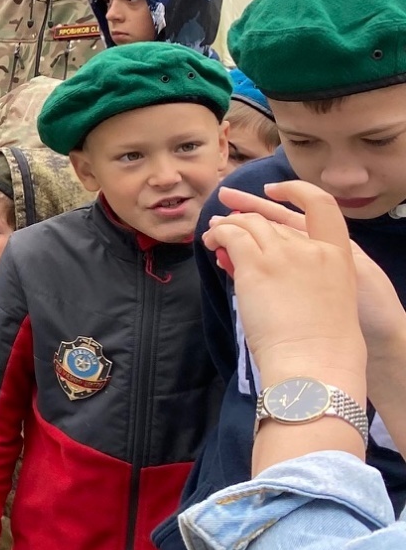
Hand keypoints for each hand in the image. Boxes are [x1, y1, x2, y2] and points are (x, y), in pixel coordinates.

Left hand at [216, 183, 405, 363]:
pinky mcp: (256, 265)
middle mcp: (311, 248)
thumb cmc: (319, 342)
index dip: (296, 191)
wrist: (315, 360)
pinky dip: (217, 235)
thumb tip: (260, 263)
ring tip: (212, 235)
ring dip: (227, 226)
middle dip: (246, 216)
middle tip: (225, 218)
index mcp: (338, 255)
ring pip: (248, 224)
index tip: (274, 189)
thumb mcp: (324, 298)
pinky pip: (231, 236)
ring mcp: (284, 254)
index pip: (322, 206)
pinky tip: (210, 244)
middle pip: (273, 220)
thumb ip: (299, 275)